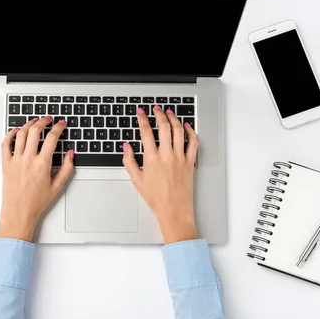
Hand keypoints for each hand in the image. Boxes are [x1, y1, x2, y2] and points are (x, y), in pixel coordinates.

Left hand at [0, 116, 73, 240]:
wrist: (18, 213)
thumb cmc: (36, 202)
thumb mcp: (58, 186)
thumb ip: (67, 168)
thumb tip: (70, 154)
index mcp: (42, 164)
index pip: (52, 138)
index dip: (59, 127)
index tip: (61, 124)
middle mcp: (28, 159)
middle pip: (36, 131)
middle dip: (44, 121)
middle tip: (48, 119)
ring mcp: (15, 160)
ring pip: (21, 134)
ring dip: (29, 124)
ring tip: (35, 121)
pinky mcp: (6, 164)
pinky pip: (6, 144)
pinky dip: (11, 134)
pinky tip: (16, 130)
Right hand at [122, 106, 198, 243]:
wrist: (173, 209)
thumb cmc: (156, 198)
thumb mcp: (136, 180)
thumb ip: (129, 161)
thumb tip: (126, 147)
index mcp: (151, 159)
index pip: (146, 132)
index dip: (142, 119)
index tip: (141, 113)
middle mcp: (166, 155)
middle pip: (163, 127)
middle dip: (159, 114)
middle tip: (156, 109)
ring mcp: (180, 157)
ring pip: (178, 131)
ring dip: (174, 119)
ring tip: (169, 113)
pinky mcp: (190, 162)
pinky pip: (193, 143)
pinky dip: (191, 132)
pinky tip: (187, 126)